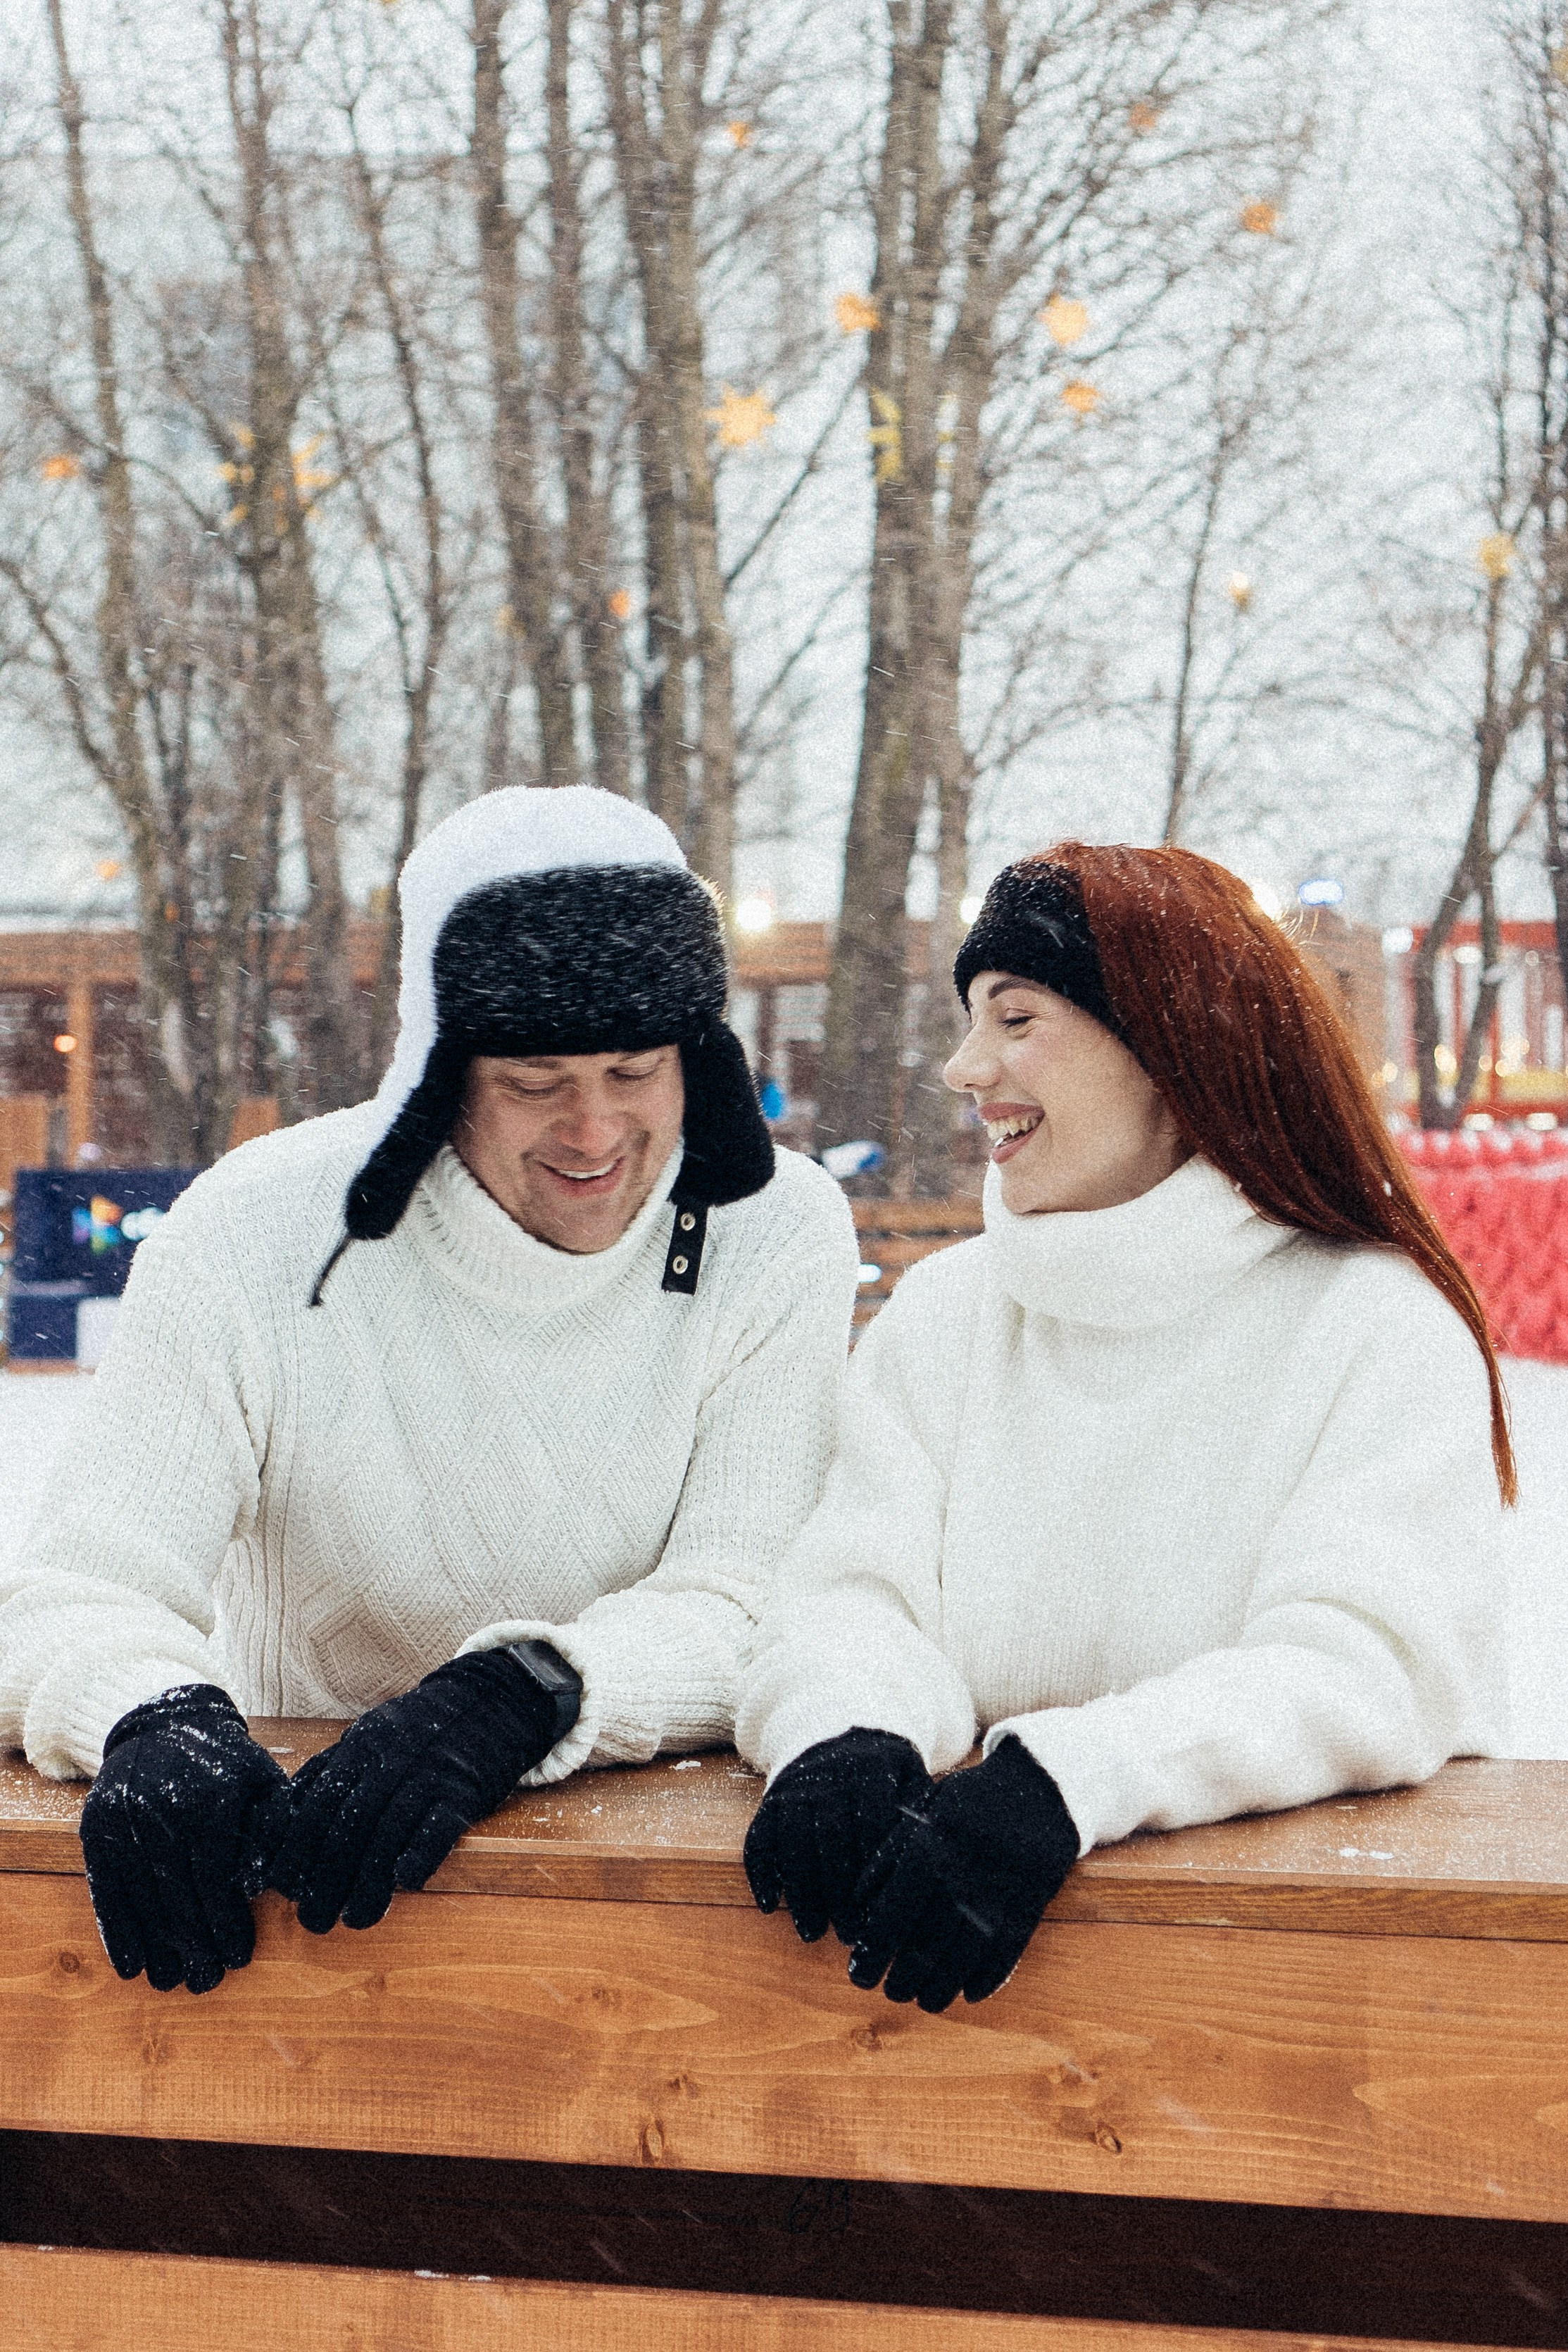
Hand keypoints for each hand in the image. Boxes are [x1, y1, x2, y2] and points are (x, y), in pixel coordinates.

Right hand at [80, 1684, 288, 1995]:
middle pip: (178, 1894)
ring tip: (173, 1982)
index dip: (227, 1921)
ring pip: (142, 1897)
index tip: (240, 1958)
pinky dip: (119, 1929)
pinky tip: (132, 1965)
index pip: (216, 1876)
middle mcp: (162, 1810)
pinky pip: (107, 1889)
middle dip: (195, 1944)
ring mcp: (124, 1820)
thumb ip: (277, 1826)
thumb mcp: (262, 1779)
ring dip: (158, 1946)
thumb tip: (285, 1884)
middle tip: (208, 1982)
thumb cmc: (225, 1762)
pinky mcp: (97, 1829)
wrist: (162, 1723)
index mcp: (209, 1800)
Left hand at [268, 1648, 565, 1933]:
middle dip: (326, 1881)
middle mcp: (388, 1762)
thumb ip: (326, 1773)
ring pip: (389, 1836)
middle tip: (313, 1921)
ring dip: (369, 1885)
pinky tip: (407, 1882)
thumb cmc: (414, 1733)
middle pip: (348, 1829)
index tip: (283, 1889)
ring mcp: (427, 1775)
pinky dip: (421, 1856)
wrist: (484, 1703)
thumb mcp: (365, 1739)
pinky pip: (439, 1827)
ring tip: (356, 1920)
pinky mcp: (463, 1791)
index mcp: (358, 1750)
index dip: (295, 1851)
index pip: (315, 1807)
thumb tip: (280, 1819)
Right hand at [743, 1727, 934, 1943]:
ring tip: (813, 1933)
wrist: (835, 1723)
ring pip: (792, 1844)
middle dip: (839, 1894)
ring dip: (800, 1893)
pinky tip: (769, 1904)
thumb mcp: (910, 1775)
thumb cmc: (885, 1767)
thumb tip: (937, 1864)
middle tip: (849, 1935)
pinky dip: (760, 1872)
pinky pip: (758, 1837)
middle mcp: (829, 1776)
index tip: (882, 1912)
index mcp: (871, 1771)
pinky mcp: (771, 1799)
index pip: (873, 1826)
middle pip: (831, 1841)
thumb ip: (921, 1812)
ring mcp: (795, 1788)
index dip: (875, 1873)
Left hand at [847, 1736, 1078, 2012]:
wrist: (1038, 1786)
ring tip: (923, 2001)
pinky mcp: (1034, 1899)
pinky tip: (968, 1994)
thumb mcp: (923, 1815)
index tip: (857, 1973)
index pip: (897, 1907)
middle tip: (890, 1994)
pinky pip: (1009, 1948)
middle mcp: (967, 1866)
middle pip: (932, 1937)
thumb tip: (855, 1905)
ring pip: (968, 1951)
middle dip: (906, 1975)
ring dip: (943, 1984)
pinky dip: (988, 1977)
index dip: (876, 1947)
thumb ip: (888, 1856)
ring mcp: (1004, 1885)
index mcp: (934, 1842)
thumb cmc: (967, 1805)